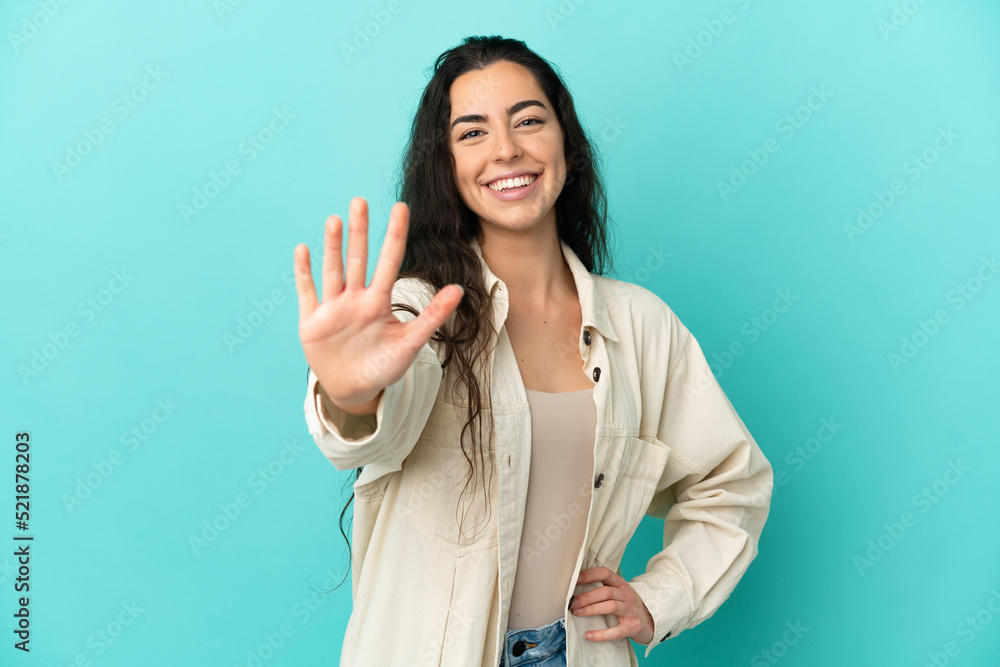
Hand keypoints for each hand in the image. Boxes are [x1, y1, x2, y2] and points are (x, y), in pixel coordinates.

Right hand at [293, 197, 463, 409]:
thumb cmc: (384, 365)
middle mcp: (355, 298)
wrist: (355, 389)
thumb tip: (459, 289)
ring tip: (335, 220)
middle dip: (359, 232)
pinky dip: (304, 273)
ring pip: (333, 271)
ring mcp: (333, 308)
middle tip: (360, 201)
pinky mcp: (312, 322)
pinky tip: (303, 250)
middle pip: (357, 259)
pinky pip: (307, 293)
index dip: (395, 235)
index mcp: (379, 301)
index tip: (400, 207)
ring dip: (333, 247)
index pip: (389, 262)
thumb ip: (433, 316)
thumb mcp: (411, 342)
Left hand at [570, 567, 654, 644]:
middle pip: (606, 592)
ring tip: (577, 613)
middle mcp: (627, 595)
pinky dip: (601, 634)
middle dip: (587, 597)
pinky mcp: (632, 627)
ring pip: (611, 606)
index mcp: (621, 584)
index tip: (575, 580)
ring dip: (591, 609)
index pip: (605, 573)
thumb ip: (603, 588)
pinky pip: (616, 631)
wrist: (650, 621)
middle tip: (573, 602)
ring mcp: (630, 611)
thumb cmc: (627, 605)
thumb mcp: (619, 592)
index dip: (590, 574)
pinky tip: (588, 635)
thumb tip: (575, 587)